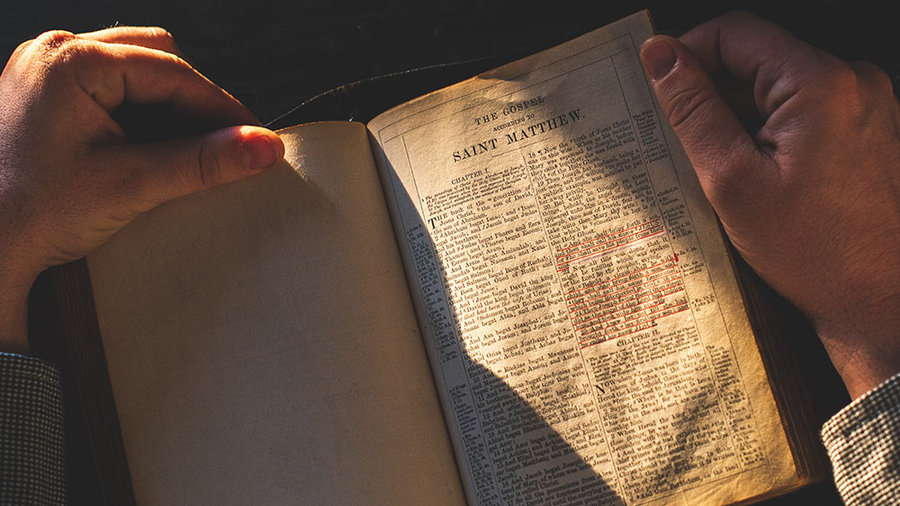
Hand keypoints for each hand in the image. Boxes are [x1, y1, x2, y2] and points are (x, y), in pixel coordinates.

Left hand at [0, 27, 284, 353]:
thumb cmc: (30, 215)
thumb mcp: (129, 185)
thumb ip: (202, 162)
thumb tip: (265, 147)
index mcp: (70, 62)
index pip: (174, 72)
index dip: (223, 107)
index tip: (257, 140)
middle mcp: (56, 54)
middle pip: (158, 59)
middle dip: (197, 102)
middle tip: (227, 145)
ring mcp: (48, 71)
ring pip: (138, 72)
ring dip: (172, 108)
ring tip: (192, 150)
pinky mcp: (48, 95)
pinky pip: (114, 89)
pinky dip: (145, 115)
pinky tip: (155, 150)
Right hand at [640, 12, 899, 398]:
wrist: (879, 301)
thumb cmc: (816, 253)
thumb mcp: (732, 179)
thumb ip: (693, 109)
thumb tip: (661, 57)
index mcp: (820, 84)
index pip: (735, 34)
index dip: (686, 55)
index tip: (657, 88)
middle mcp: (851, 83)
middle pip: (756, 60)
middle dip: (711, 95)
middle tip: (680, 145)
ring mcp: (862, 106)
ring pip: (774, 90)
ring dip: (736, 120)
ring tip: (721, 174)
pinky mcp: (863, 129)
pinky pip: (798, 113)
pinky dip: (765, 135)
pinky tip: (751, 179)